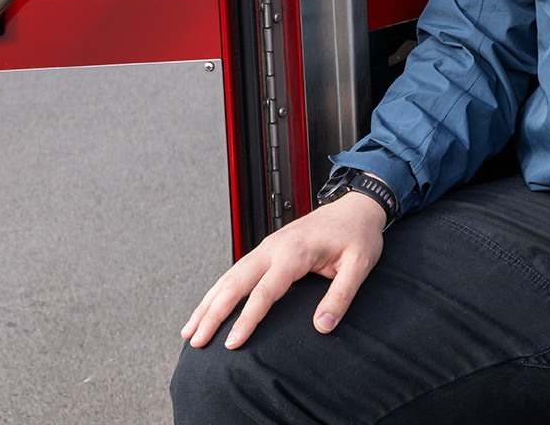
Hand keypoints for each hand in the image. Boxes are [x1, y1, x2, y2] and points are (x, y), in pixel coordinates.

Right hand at [180, 191, 387, 348]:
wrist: (358, 207)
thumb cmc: (358, 234)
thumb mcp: (359, 265)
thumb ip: (341, 296)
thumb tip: (323, 326)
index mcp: (294, 252)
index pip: (264, 292)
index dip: (246, 319)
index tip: (231, 344)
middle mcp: (273, 248)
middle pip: (235, 284)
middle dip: (212, 314)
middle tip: (197, 341)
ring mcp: (267, 247)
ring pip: (229, 277)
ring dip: (207, 303)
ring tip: (190, 331)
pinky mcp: (267, 249)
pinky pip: (236, 271)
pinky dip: (217, 291)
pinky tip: (207, 307)